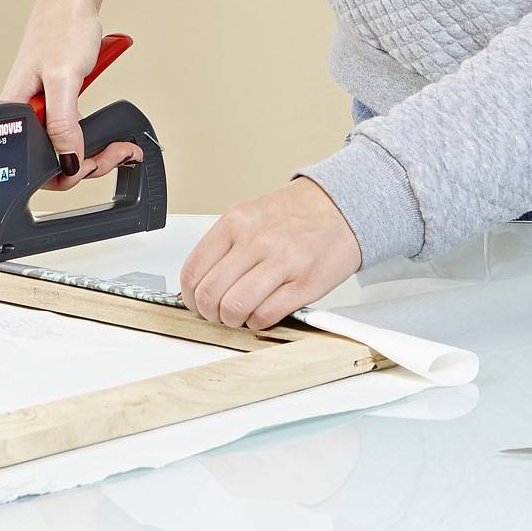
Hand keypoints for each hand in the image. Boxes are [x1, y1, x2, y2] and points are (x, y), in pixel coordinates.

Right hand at [0, 0, 140, 191]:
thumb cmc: (61, 26)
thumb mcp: (63, 78)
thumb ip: (62, 122)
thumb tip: (66, 160)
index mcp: (14, 109)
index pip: (32, 162)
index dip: (63, 171)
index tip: (91, 164)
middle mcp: (24, 112)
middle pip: (51, 159)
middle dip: (86, 163)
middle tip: (114, 153)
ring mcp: (42, 106)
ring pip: (65, 147)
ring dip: (94, 151)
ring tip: (120, 146)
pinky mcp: (57, 98)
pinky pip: (73, 130)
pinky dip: (94, 136)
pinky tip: (111, 134)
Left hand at [177, 178, 362, 329]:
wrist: (341, 207)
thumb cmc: (294, 214)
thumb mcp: (250, 214)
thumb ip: (224, 246)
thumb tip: (200, 283)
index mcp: (236, 222)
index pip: (193, 271)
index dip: (190, 297)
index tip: (197, 302)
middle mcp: (255, 240)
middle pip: (210, 294)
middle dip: (209, 313)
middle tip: (218, 313)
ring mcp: (282, 262)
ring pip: (235, 308)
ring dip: (232, 320)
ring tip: (240, 315)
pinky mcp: (305, 284)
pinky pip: (265, 316)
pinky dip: (257, 323)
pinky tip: (262, 313)